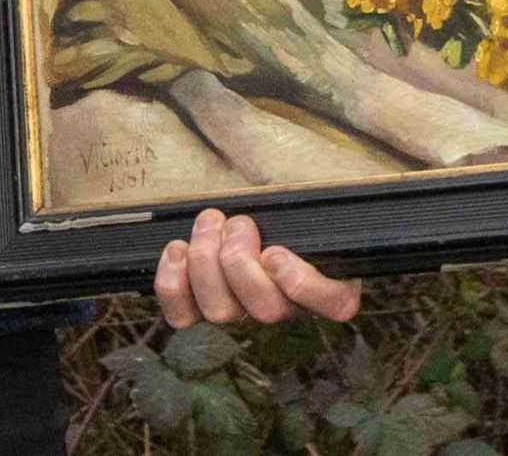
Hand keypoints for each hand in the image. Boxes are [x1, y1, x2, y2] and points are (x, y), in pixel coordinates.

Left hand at [155, 210, 361, 326]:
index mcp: (322, 281)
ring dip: (207, 261)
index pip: (333, 305)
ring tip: (209, 224)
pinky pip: (183, 316)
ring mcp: (240, 312)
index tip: (275, 252)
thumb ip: (304, 204)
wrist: (233, 208)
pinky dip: (174, 284)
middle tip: (237, 223)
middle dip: (240, 261)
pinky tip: (177, 250)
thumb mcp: (296, 196)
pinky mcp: (200, 311)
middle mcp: (282, 306)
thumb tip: (307, 191)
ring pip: (221, 312)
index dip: (302, 285)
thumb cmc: (274, 202)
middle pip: (266, 310)